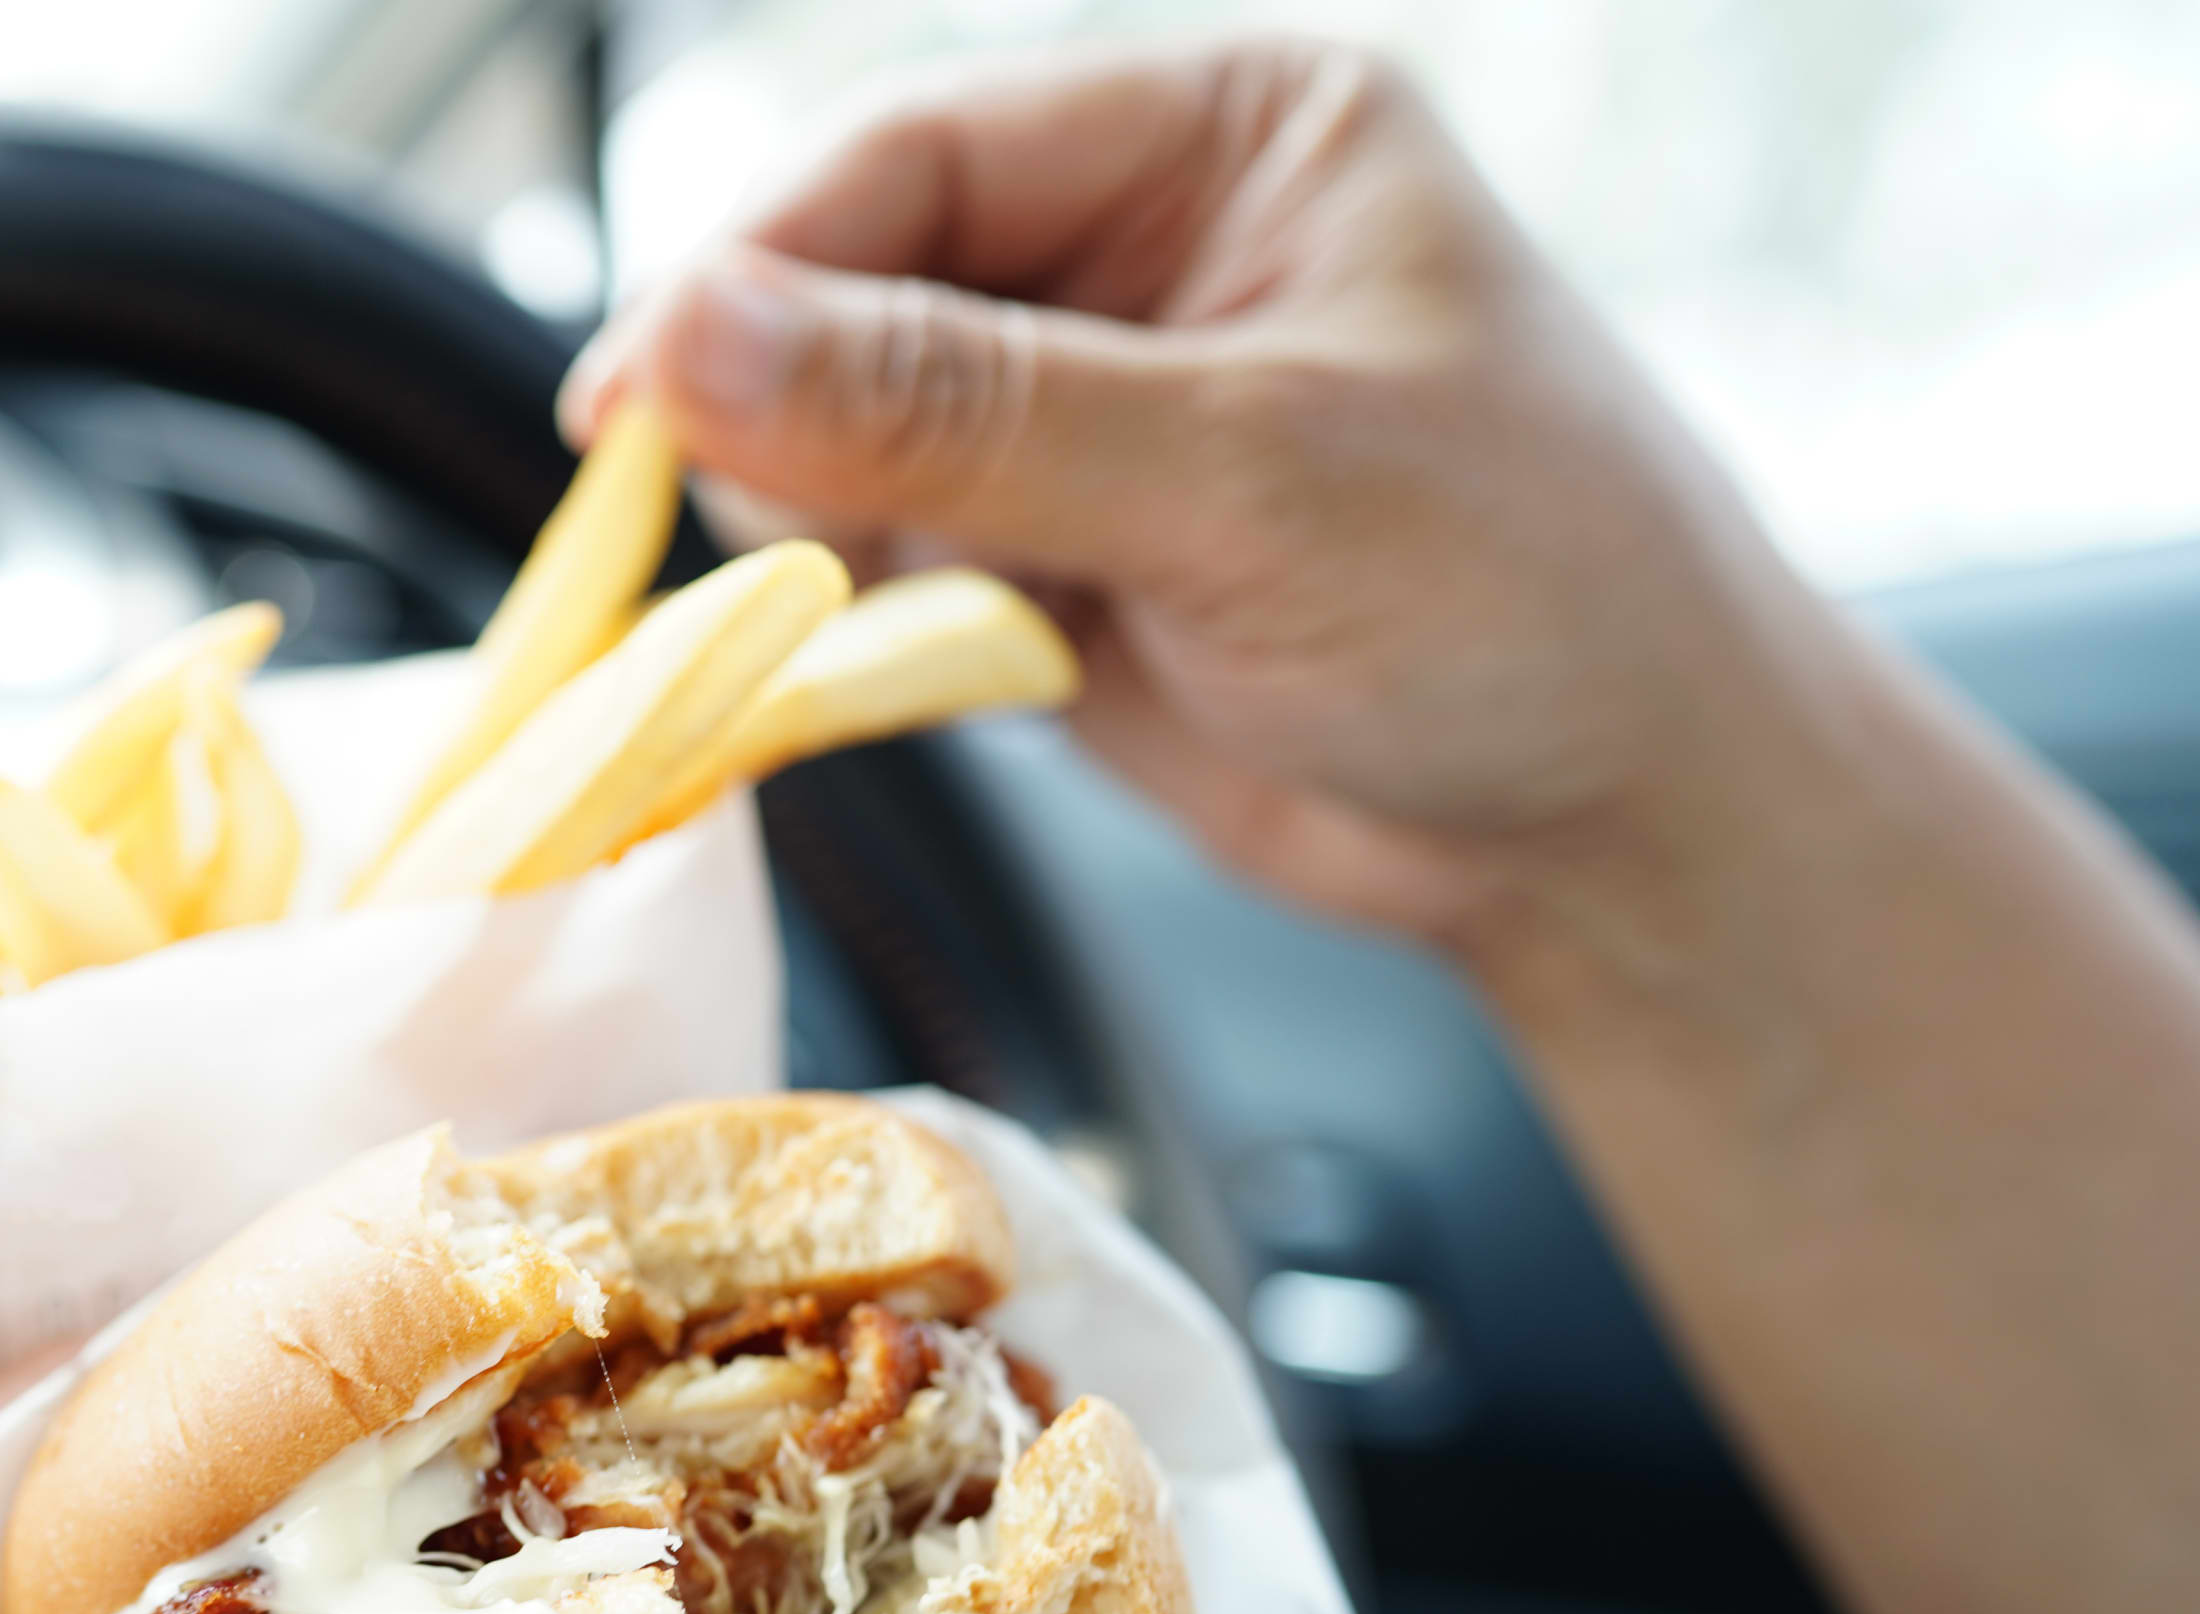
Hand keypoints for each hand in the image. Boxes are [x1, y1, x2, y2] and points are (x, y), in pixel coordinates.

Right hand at [567, 40, 1860, 948]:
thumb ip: (961, 410)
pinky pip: (874, 551)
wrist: (1619, 836)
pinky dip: (839, 605)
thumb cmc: (1532, 603)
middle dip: (764, 391)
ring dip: (798, 512)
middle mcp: (1140, 250)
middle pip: (852, 278)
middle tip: (679, 508)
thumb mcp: (1246, 480)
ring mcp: (1085, 411)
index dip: (758, 265)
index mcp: (1227, 137)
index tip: (634, 388)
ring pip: (837, 423)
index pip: (921, 153)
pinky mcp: (1048, 556)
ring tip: (833, 597)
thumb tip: (693, 335)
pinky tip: (873, 651)